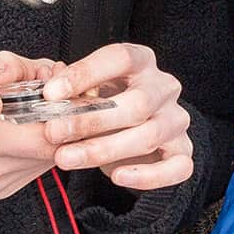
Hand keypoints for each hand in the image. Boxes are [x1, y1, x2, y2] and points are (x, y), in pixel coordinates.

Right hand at [0, 42, 58, 198]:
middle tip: (40, 84)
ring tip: (27, 102)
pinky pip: (34, 166)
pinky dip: (37, 142)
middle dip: (56, 116)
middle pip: (49, 148)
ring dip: (47, 129)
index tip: (50, 81)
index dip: (60, 108)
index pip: (42, 138)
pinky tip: (22, 122)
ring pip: (45, 158)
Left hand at [40, 43, 193, 190]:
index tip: (51, 93)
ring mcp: (177, 120)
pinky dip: (147, 176)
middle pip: (138, 101)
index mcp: (142, 62)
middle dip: (91, 119)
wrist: (133, 132)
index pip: (120, 57)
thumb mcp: (87, 90)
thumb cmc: (108, 103)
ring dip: (104, 150)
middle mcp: (164, 87)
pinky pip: (176, 167)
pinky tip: (117, 176)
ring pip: (150, 135)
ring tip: (66, 158)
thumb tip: (49, 87)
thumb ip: (70, 89)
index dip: (86, 72)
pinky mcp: (184, 152)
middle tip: (54, 132)